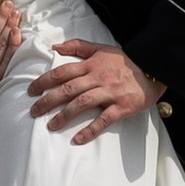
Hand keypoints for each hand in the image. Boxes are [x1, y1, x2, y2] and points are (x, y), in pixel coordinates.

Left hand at [28, 37, 161, 142]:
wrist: (153, 67)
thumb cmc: (124, 60)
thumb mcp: (101, 48)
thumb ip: (77, 46)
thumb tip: (55, 46)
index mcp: (91, 65)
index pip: (62, 72)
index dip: (44, 81)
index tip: (31, 91)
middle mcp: (98, 78)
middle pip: (68, 89)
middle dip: (48, 100)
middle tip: (33, 111)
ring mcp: (110, 92)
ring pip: (82, 103)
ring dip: (64, 115)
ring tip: (50, 125)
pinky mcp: (122, 106)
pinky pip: (104, 119)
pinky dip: (91, 130)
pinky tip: (78, 139)